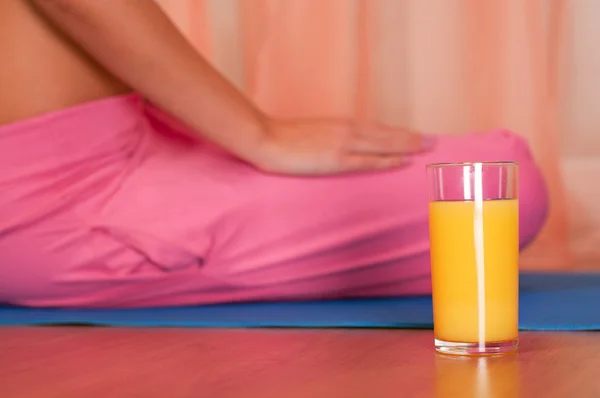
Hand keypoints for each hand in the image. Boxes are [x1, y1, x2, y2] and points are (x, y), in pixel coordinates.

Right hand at [251, 118, 436, 175]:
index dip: (398, 133)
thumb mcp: (313, 134)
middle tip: (434, 141)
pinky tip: (402, 161)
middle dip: (412, 138)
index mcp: (342, 125)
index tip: (416, 135)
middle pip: (387, 134)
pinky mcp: (337, 159)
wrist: (266, 138)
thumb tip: (342, 147)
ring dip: (407, 145)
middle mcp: (348, 130)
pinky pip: (368, 161)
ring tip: (427, 147)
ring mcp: (344, 144)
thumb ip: (331, 139)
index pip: (377, 129)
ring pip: (383, 144)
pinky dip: (387, 160)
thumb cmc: (285, 137)